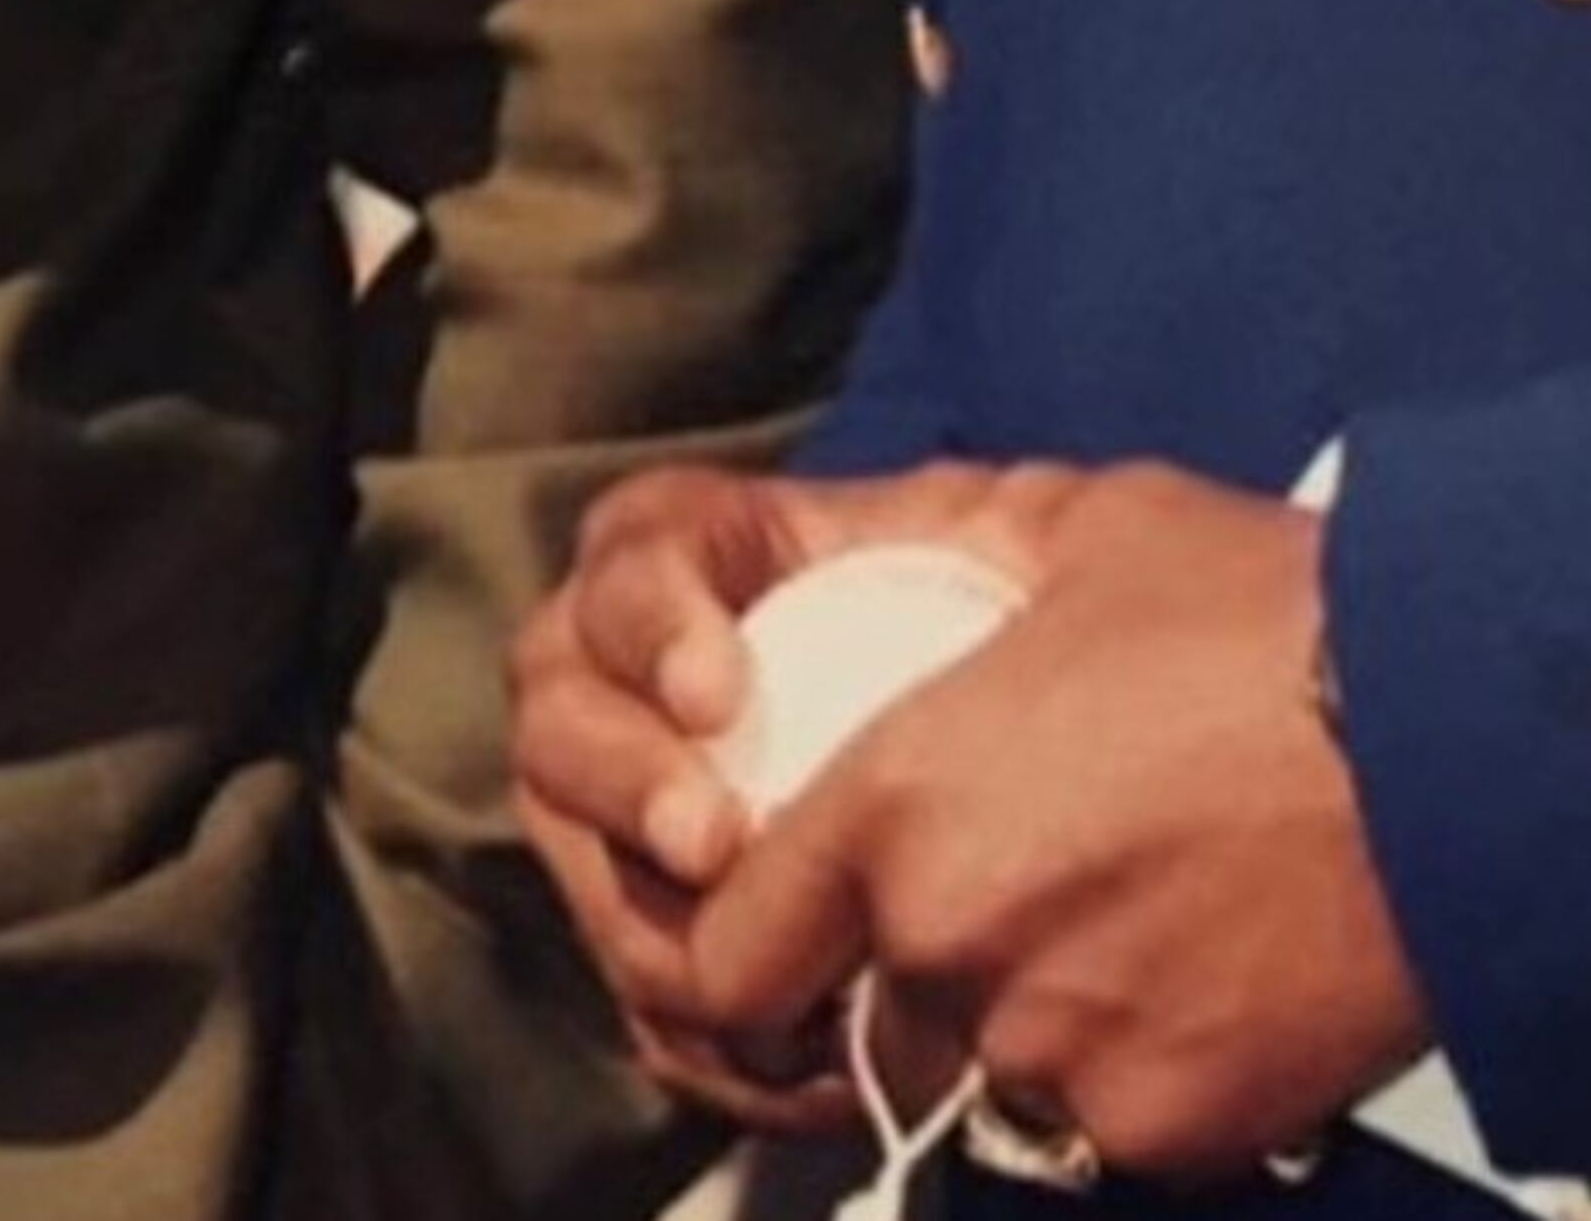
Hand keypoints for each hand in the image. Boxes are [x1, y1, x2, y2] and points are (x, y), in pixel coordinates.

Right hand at [510, 455, 1070, 1128]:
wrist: (1019, 787)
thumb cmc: (999, 637)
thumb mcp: (1008, 551)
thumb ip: (1000, 528)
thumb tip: (1030, 538)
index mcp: (713, 556)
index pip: (634, 552)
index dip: (649, 621)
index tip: (717, 693)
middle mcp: (632, 679)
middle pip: (560, 713)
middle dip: (624, 780)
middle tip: (713, 842)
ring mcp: (631, 816)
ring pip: (584, 869)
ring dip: (654, 928)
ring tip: (754, 977)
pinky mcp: (665, 940)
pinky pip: (644, 1004)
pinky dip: (715, 1044)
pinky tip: (807, 1062)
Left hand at [683, 463, 1432, 1184]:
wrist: (1456, 735)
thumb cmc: (1268, 611)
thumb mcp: (1087, 532)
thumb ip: (963, 574)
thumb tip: (917, 559)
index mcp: (900, 808)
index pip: (737, 956)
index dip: (759, 947)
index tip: (799, 930)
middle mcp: (955, 950)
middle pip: (880, 1020)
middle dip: (931, 971)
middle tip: (1040, 889)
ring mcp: (1061, 1056)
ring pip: (1001, 1073)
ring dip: (1043, 1018)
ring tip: (1149, 916)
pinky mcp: (1171, 1129)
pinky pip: (1114, 1119)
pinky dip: (1147, 1066)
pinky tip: (1217, 970)